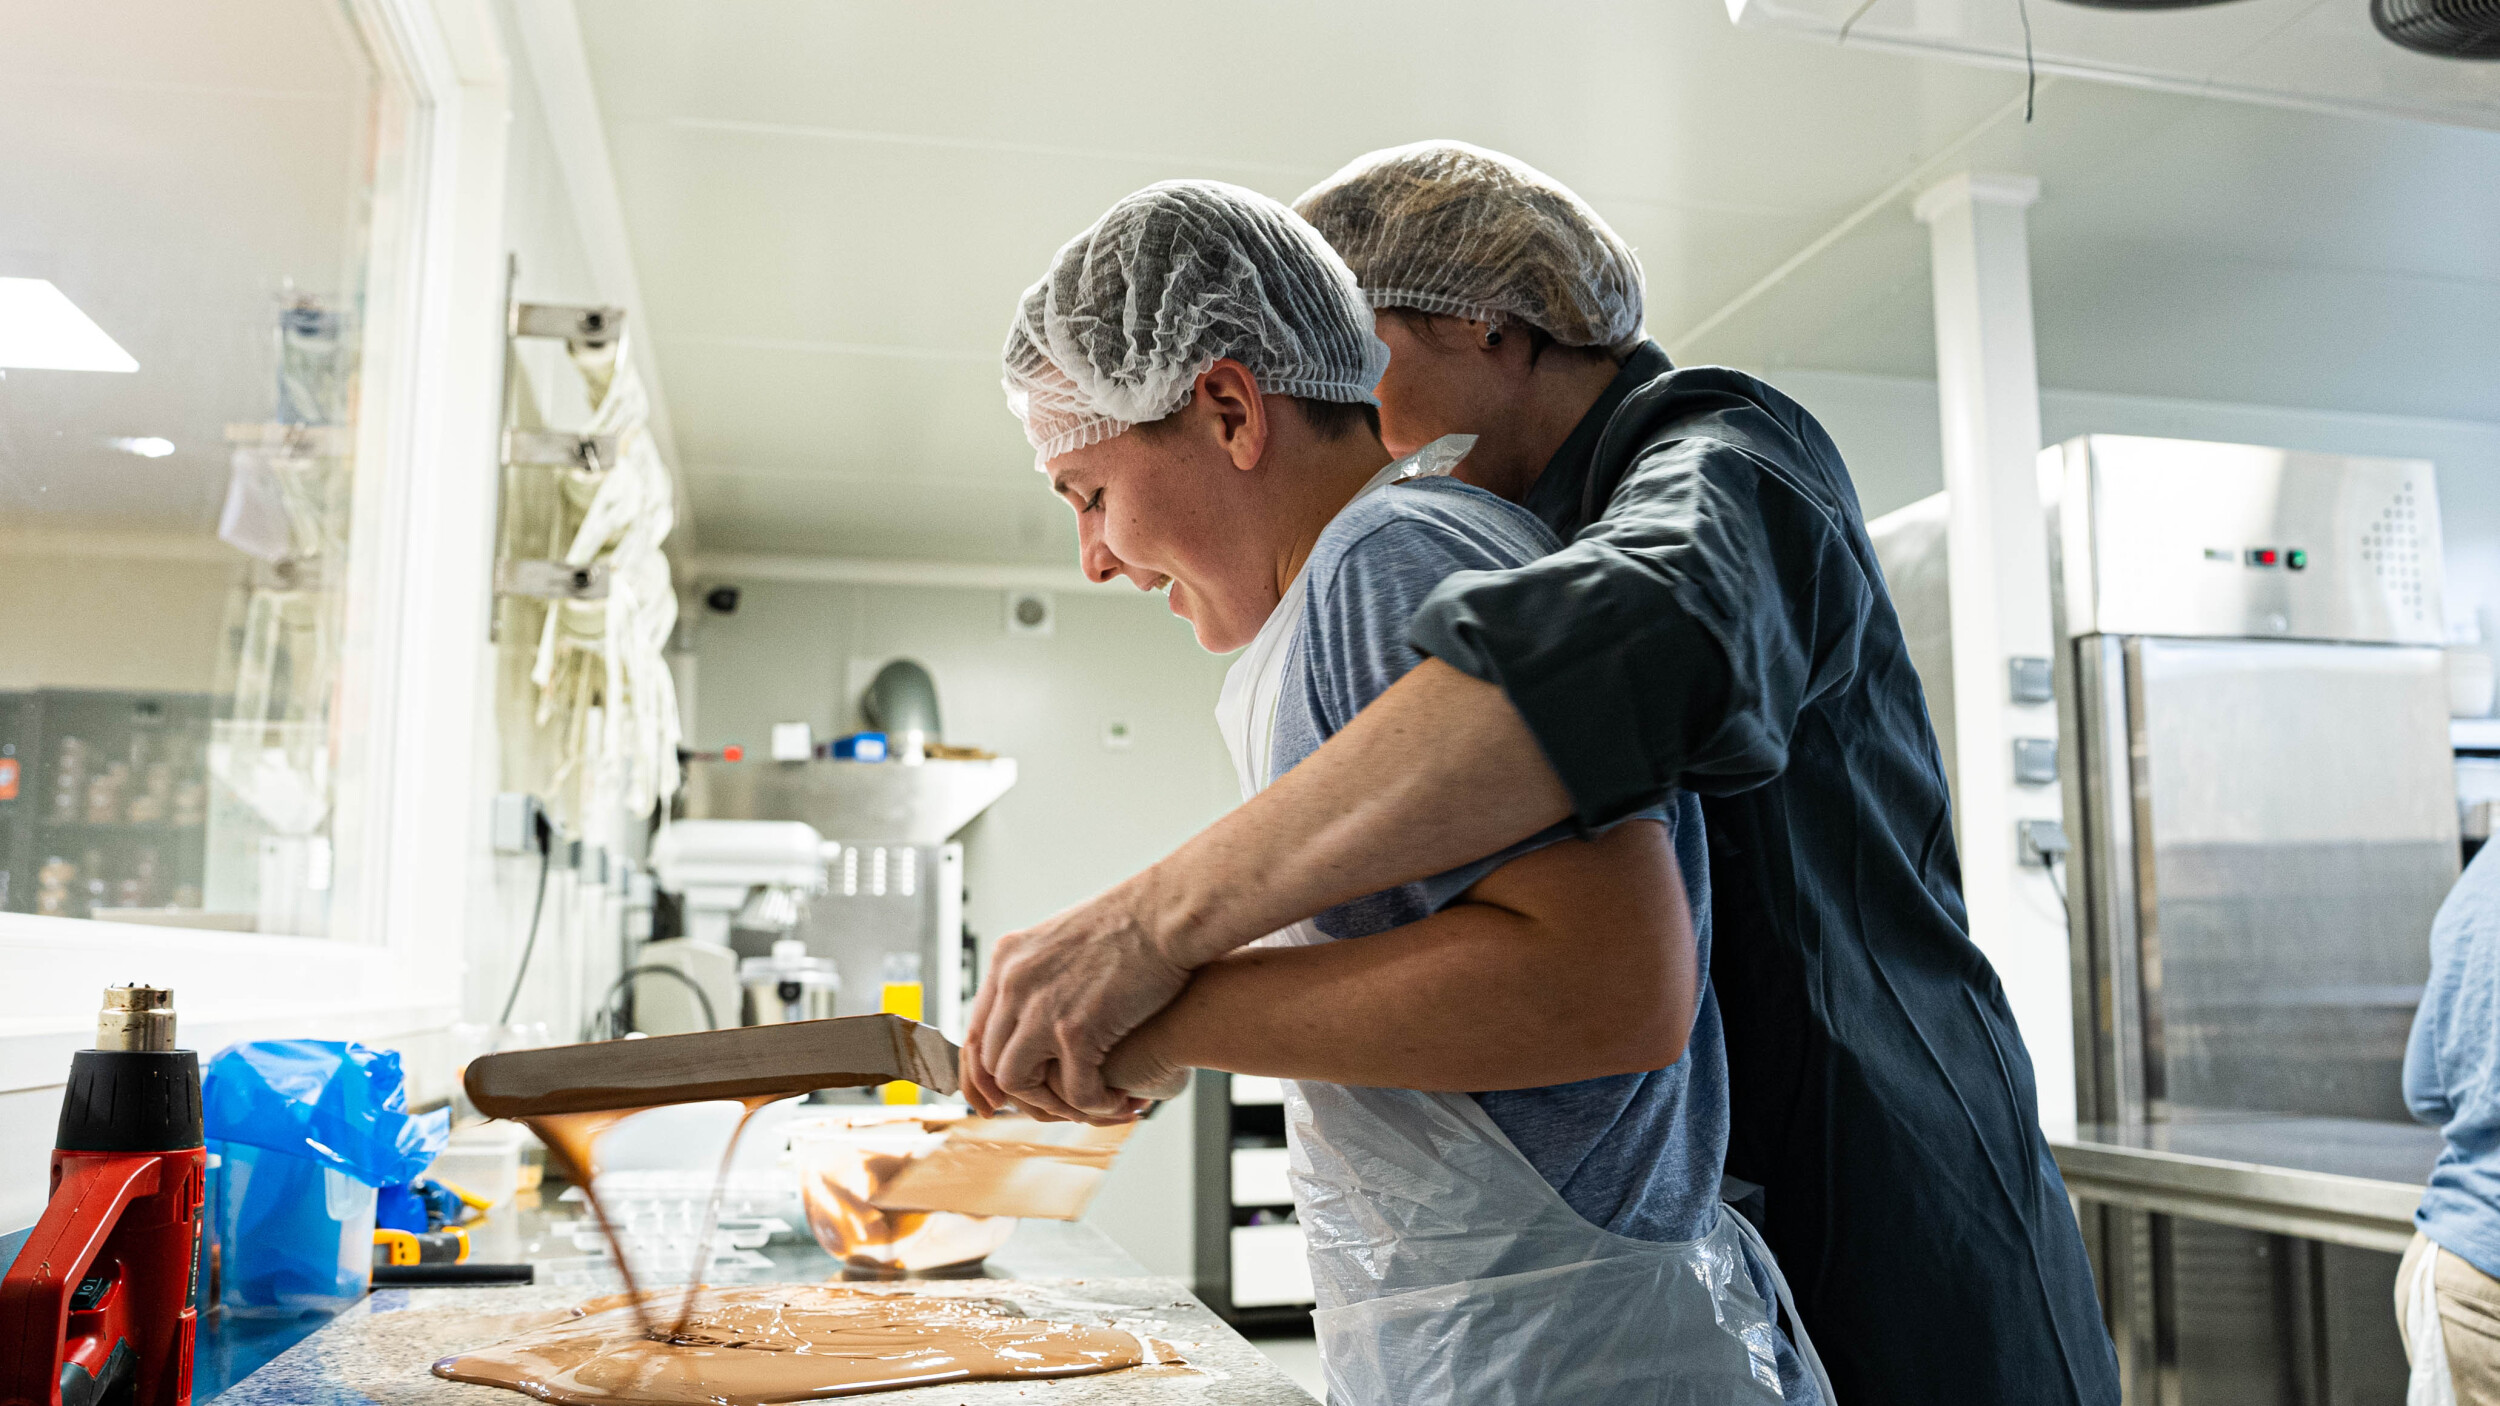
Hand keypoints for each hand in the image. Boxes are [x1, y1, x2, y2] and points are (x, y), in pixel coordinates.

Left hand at [963, 882, 1193, 1123]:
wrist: (1168, 912)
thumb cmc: (1135, 923)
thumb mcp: (1066, 939)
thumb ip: (1042, 975)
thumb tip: (1040, 1010)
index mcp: (1008, 960)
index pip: (975, 1032)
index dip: (983, 1074)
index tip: (999, 1098)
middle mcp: (1014, 984)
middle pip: (992, 1062)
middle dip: (1026, 1094)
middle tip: (1062, 1105)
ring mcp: (1041, 1008)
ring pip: (1019, 1083)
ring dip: (1056, 1103)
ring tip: (1092, 1103)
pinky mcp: (1076, 1030)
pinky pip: (1075, 1092)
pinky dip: (1098, 1105)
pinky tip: (1121, 1099)